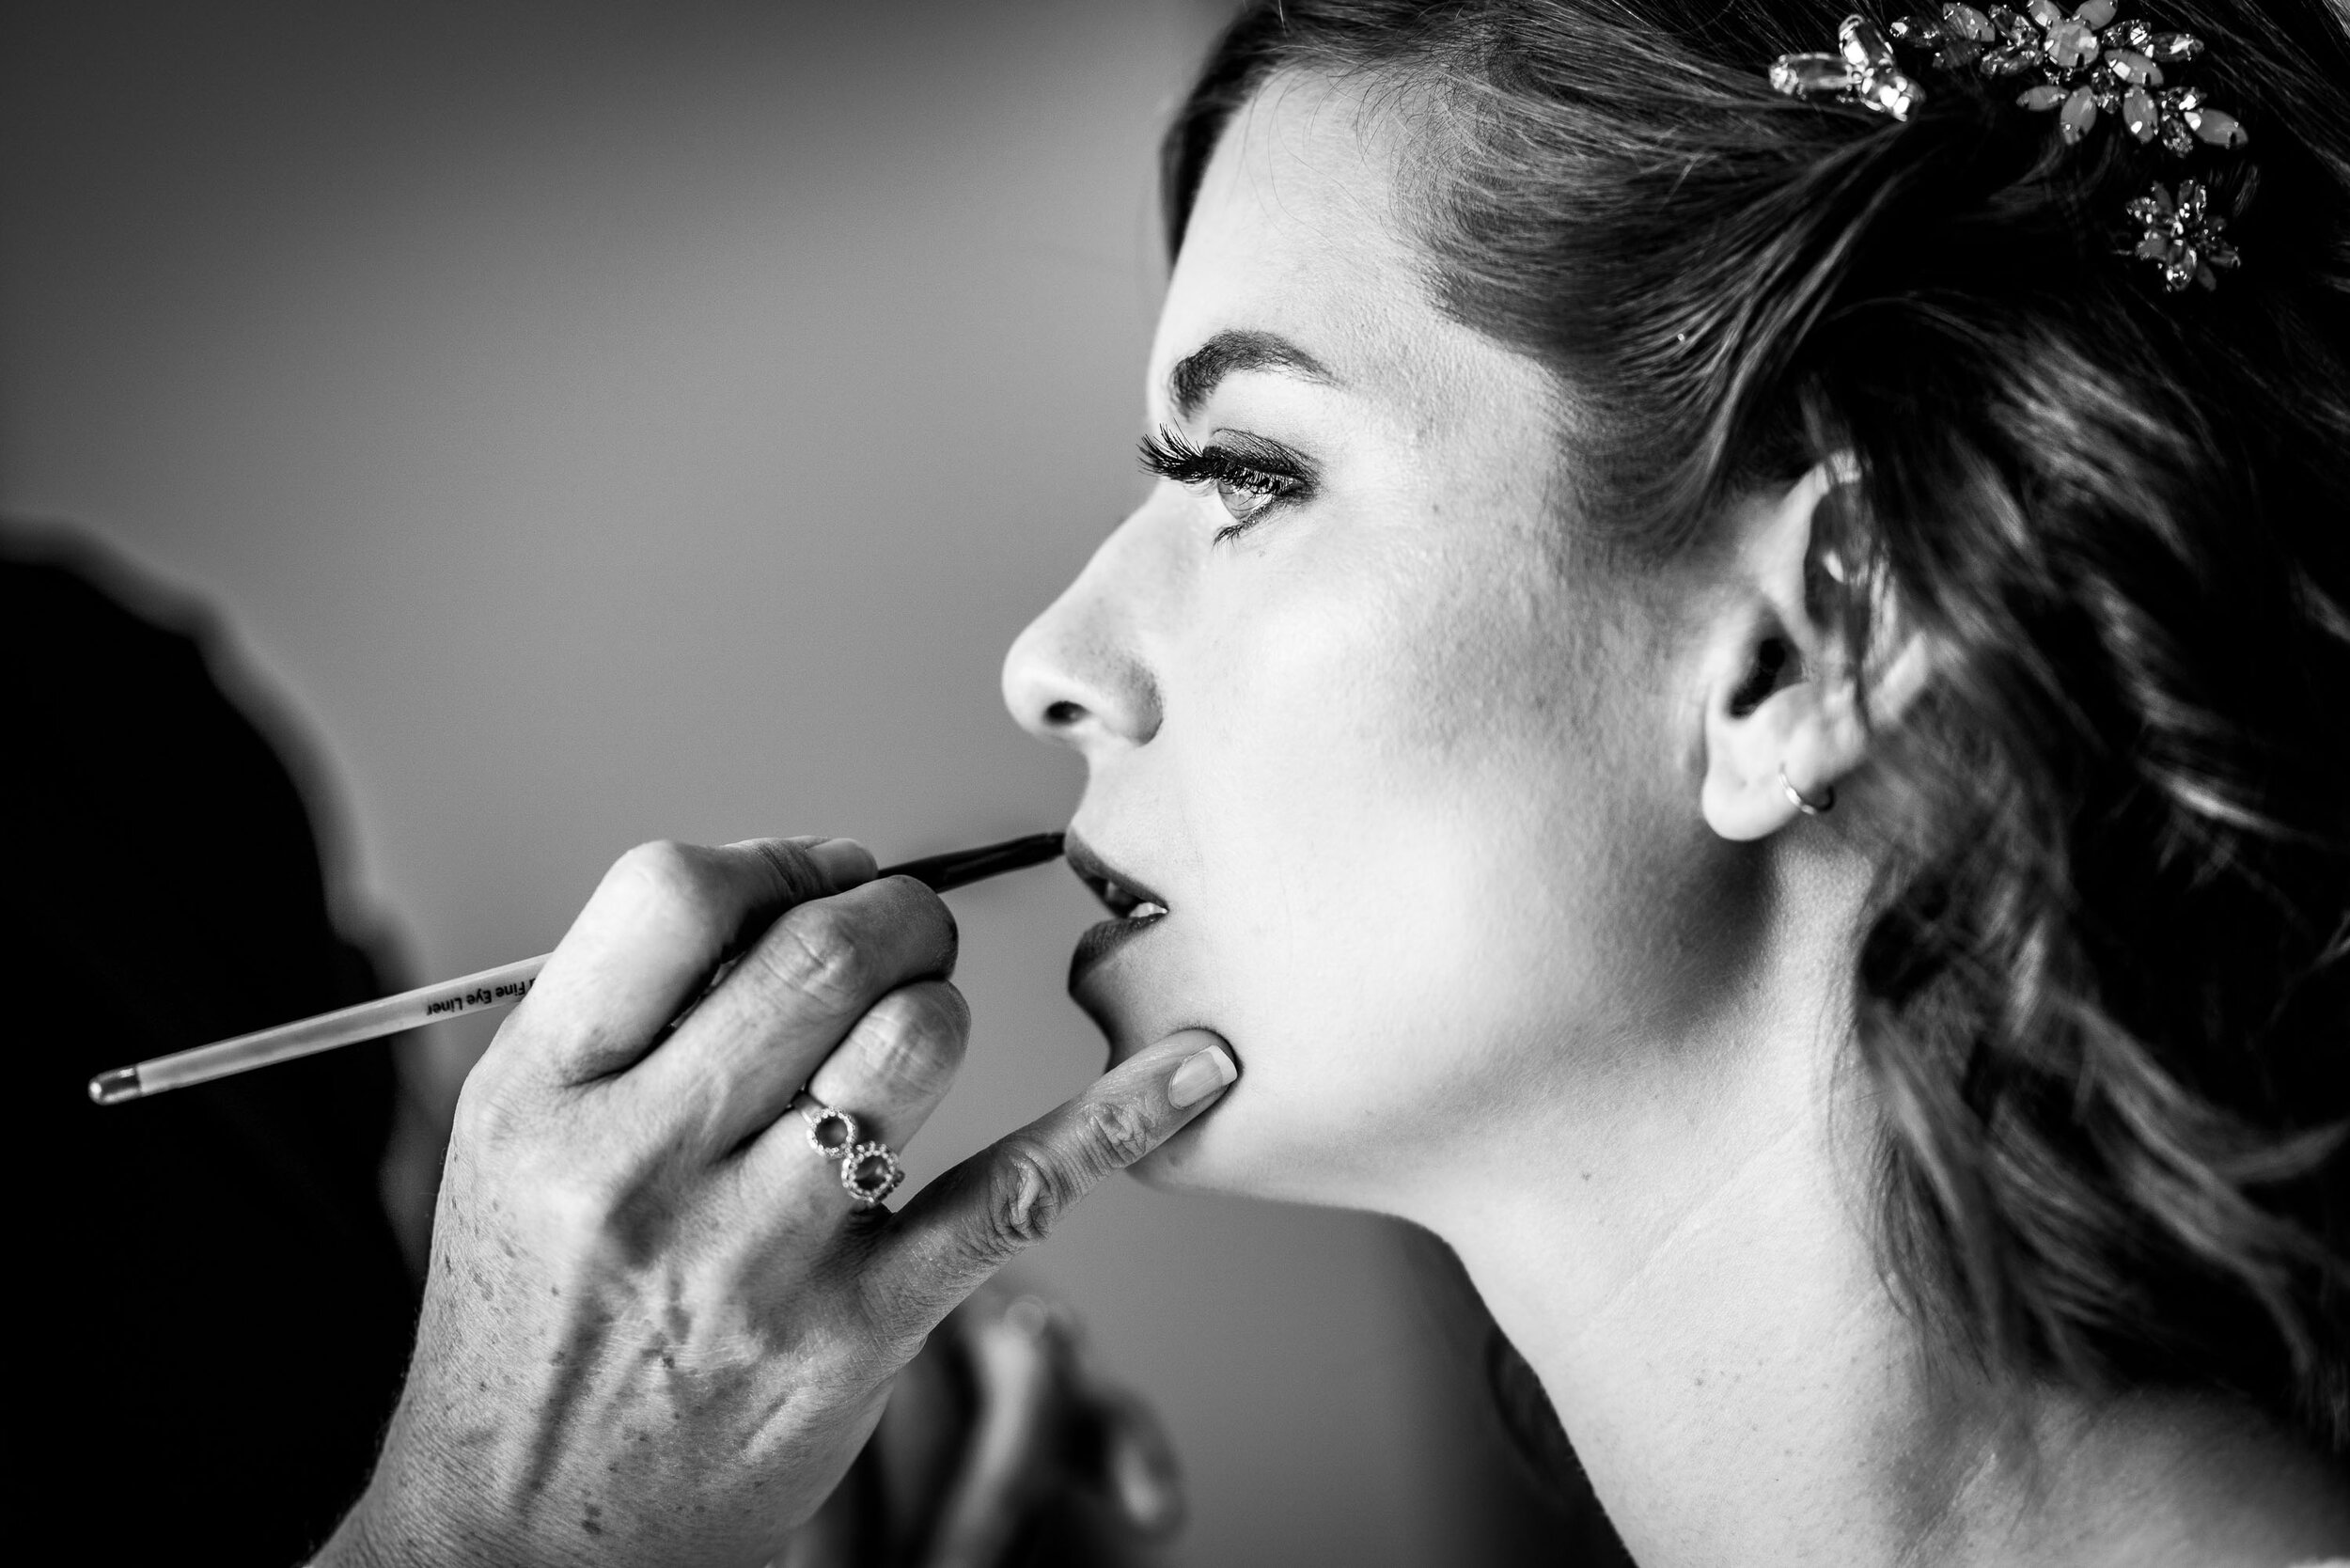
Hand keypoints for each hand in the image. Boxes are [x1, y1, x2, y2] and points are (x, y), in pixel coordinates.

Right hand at [315, 836, 1235, 1567]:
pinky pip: (1012, 1194)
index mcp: (542, 1095)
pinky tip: (1191, 1066)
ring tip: (919, 1029)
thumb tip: (805, 887)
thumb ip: (636, 1010)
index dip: (776, 860)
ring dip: (941, 1007)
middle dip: (895, 914)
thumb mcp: (521, 1140)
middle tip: (906, 931)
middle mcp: (640, 1168)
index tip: (819, 877)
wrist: (529, 1531)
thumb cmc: (539, 1310)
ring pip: (915, 1044)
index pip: (672, 892)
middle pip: (821, 955)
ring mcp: (755, 1257)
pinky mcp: (857, 1335)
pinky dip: (1114, 1118)